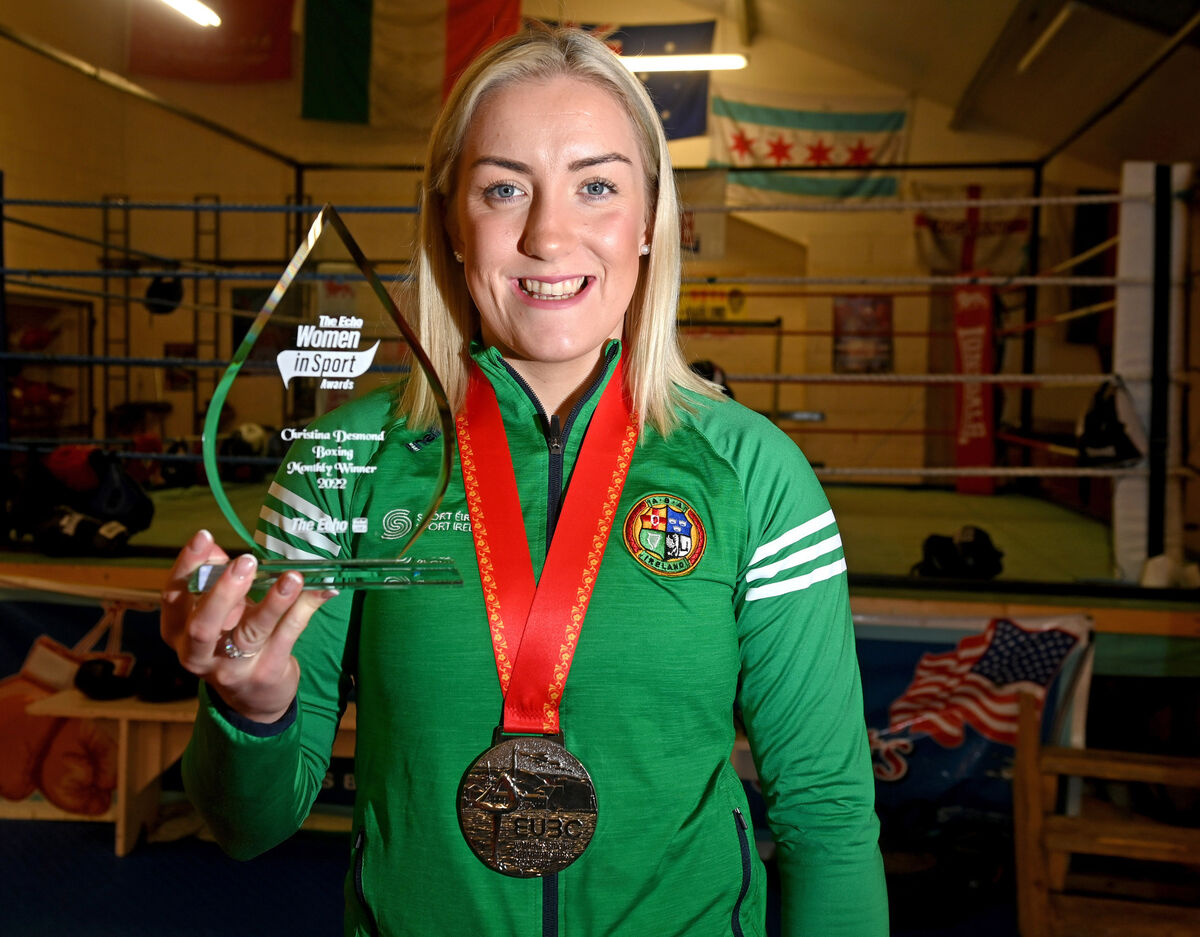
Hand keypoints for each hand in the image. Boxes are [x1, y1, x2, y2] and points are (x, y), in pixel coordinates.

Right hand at [160, 529, 336, 722]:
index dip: (187, 566)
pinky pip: (288, 635)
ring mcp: (233, 668)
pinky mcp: (267, 672)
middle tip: (245, 561)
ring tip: (292, 577)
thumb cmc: (231, 640)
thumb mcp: (220, 612)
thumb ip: (216, 579)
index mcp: (178, 631)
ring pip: (251, 633)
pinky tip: (323, 590)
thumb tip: (213, 547)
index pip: (173, 596)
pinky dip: (305, 609)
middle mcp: (198, 654)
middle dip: (224, 592)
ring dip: (274, 602)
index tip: (203, 536)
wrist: (254, 699)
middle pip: (204, 626)